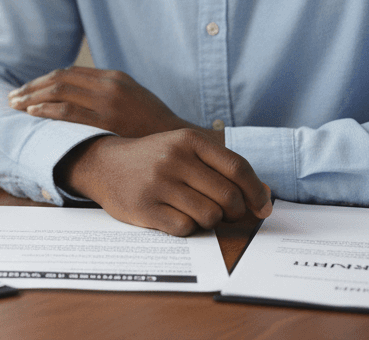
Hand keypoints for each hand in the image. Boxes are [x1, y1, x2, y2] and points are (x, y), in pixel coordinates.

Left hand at [10, 67, 219, 141]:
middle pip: (59, 80)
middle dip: (32, 88)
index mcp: (114, 78)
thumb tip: (79, 99)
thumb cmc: (154, 128)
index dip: (44, 81)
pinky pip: (68, 111)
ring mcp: (107, 101)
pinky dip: (46, 110)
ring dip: (33, 98)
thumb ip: (108, 96)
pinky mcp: (106, 120)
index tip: (27, 90)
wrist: (180, 143)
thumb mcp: (134, 101)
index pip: (69, 74)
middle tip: (12, 98)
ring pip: (59, 92)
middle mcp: (109, 84)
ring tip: (16, 106)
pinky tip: (31, 114)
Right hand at [61, 130, 271, 236]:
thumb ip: (223, 168)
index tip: (262, 207)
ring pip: (210, 215)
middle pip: (228, 196)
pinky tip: (176, 217)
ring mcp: (158, 183)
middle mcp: (173, 159)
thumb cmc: (154, 160)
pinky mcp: (145, 208)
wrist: (103, 164)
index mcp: (188, 140)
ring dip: (210, 220)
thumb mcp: (184, 150)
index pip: (238, 167)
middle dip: (235, 211)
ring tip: (197, 212)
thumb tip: (266, 196)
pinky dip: (188, 228)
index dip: (256, 191)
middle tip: (227, 213)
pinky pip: (186, 228)